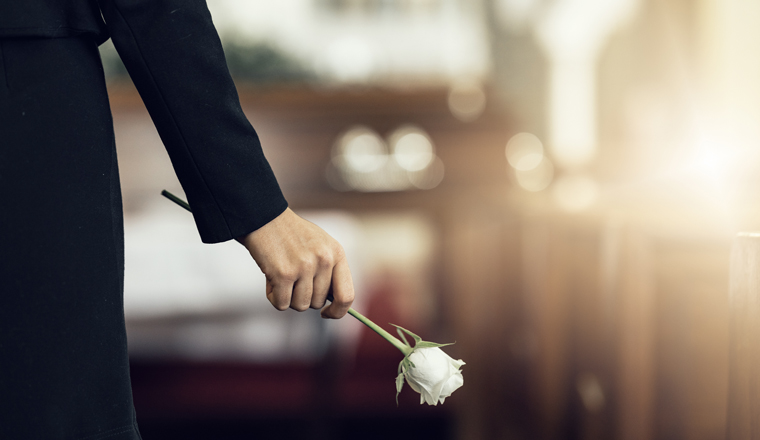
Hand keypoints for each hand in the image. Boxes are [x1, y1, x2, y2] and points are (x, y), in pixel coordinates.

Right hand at [239, 208, 353, 317]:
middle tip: (292, 278)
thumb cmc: (292, 235)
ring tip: (281, 276)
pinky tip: (270, 279)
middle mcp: (324, 260)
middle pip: (318, 303)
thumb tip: (334, 304)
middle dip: (303, 296)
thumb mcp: (321, 246)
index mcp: (337, 253)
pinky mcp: (283, 274)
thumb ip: (330, 271)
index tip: (326, 314)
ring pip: (300, 306)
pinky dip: (274, 297)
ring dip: (288, 297)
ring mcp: (304, 267)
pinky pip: (282, 304)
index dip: (338, 312)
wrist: (264, 218)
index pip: (347, 296)